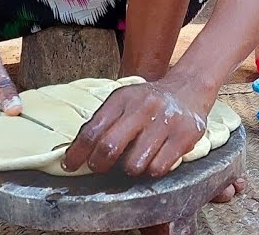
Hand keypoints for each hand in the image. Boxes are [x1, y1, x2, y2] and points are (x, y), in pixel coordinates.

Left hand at [62, 77, 214, 177]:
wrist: (188, 89)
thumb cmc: (149, 101)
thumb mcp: (124, 100)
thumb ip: (103, 121)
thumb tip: (77, 151)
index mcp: (123, 99)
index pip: (92, 131)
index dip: (77, 153)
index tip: (70, 166)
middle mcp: (143, 108)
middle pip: (109, 148)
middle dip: (99, 165)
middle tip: (100, 167)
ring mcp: (165, 123)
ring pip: (134, 165)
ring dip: (129, 169)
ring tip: (134, 160)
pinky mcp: (183, 137)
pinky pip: (158, 169)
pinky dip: (152, 170)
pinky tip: (153, 160)